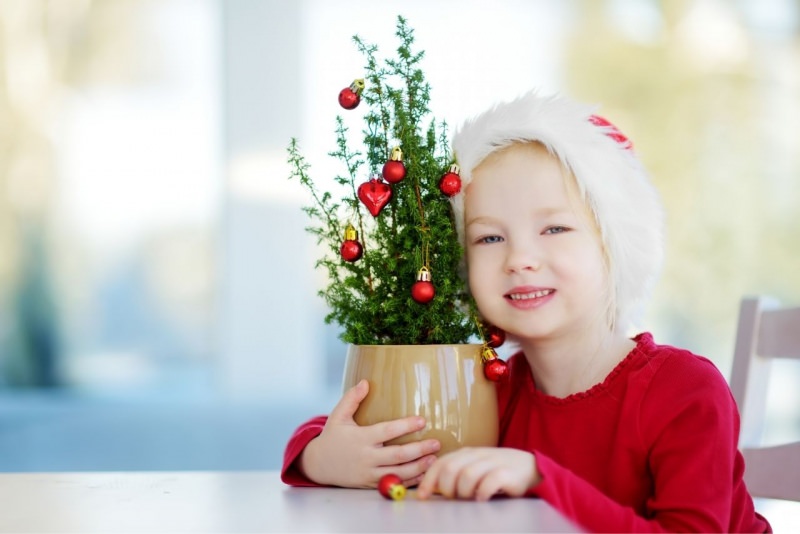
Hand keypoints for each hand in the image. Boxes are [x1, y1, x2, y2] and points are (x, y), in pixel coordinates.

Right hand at [298, 379, 440, 487]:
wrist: (318, 465)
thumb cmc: (332, 437)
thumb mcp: (338, 416)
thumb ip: (351, 399)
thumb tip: (365, 382)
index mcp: (361, 438)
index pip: (386, 431)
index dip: (405, 426)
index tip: (422, 420)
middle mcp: (366, 457)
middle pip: (397, 455)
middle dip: (419, 450)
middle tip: (436, 443)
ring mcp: (368, 473)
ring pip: (398, 472)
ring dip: (418, 467)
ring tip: (434, 459)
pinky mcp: (370, 484)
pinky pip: (393, 483)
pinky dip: (409, 481)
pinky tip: (423, 474)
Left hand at [416, 447, 540, 500]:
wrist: (529, 467)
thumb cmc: (496, 471)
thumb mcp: (474, 468)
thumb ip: (455, 474)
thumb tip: (430, 490)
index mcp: (466, 453)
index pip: (440, 464)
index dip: (428, 480)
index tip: (423, 496)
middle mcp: (477, 455)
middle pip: (450, 469)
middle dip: (446, 488)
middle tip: (454, 498)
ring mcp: (491, 462)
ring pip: (466, 476)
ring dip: (463, 492)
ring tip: (470, 498)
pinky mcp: (506, 473)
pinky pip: (488, 483)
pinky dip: (481, 493)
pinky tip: (483, 498)